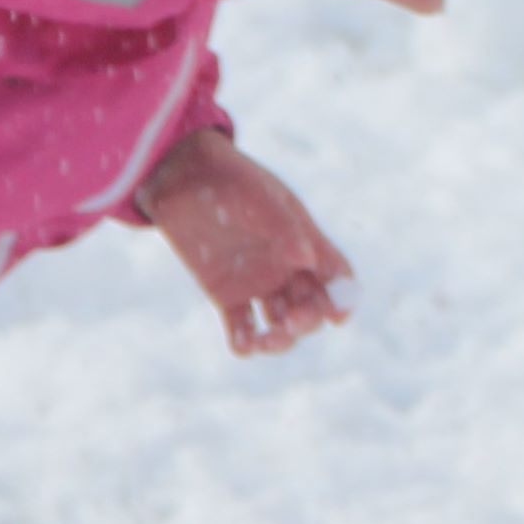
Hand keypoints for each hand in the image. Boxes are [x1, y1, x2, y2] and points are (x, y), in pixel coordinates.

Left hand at [139, 129, 349, 355]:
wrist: (180, 177)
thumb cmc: (229, 180)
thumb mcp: (260, 199)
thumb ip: (284, 228)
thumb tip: (306, 258)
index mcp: (306, 242)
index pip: (337, 277)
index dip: (344, 298)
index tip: (338, 316)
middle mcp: (286, 267)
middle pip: (312, 306)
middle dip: (308, 320)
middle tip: (291, 322)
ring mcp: (257, 282)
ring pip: (280, 322)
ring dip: (280, 339)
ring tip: (264, 342)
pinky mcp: (225, 294)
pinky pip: (241, 325)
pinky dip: (244, 341)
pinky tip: (242, 346)